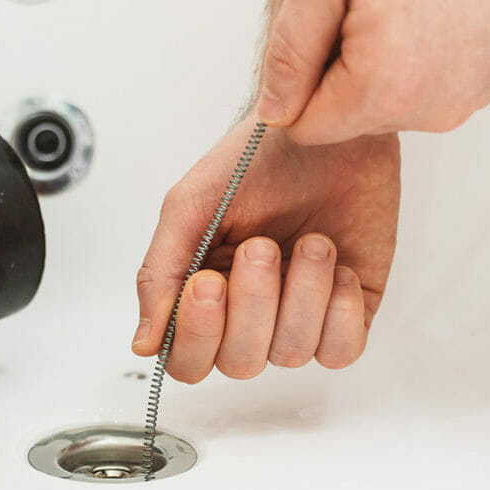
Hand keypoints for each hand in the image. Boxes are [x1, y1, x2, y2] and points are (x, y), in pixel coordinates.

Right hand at [132, 119, 399, 381]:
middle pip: (239, 363)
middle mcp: (248, 315)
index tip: (207, 282)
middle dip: (253, 304)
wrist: (324, 127)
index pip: (187, 360)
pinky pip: (342, 351)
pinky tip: (336, 265)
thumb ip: (159, 275)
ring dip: (301, 293)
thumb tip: (143, 344)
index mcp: (202, 295)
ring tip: (311, 241)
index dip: (197, 335)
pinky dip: (338, 309)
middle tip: (262, 246)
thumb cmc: (254, 160)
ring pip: (290, 353)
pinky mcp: (347, 310)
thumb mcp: (188, 208)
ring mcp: (298, 316)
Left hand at [256, 0, 489, 144]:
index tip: (321, 38)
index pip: (303, 129)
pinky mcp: (476, 95)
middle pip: (342, 121)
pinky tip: (423, 24)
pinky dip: (408, 66)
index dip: (298, 84)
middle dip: (336, 76)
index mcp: (382, 91)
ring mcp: (455, 107)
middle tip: (360, 18)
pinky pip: (417, 96)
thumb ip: (289, 51)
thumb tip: (274, 109)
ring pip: (379, 110)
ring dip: (372, 70)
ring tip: (397, 16)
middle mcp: (425, 112)